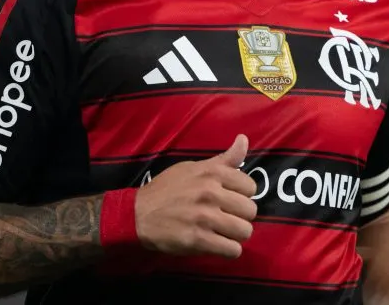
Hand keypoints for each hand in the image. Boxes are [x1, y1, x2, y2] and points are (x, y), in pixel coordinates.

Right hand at [134, 134, 257, 258]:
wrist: (138, 214)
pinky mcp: (198, 240)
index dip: (242, 195)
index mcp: (212, 173)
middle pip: (250, 211)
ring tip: (224, 232)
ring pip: (244, 231)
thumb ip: (223, 159)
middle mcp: (210, 194)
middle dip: (241, 216)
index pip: (250, 187)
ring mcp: (204, 218)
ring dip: (236, 235)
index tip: (230, 199)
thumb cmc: (167, 189)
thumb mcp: (193, 167)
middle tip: (227, 217)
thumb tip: (244, 139)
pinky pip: (232, 250)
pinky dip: (228, 250)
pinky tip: (218, 244)